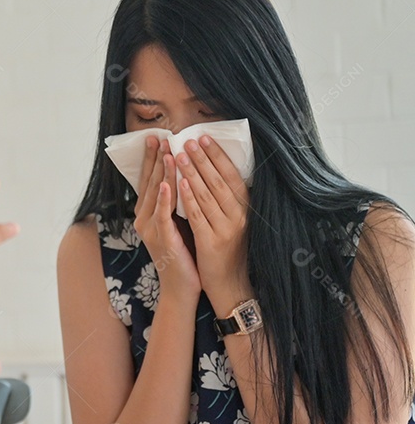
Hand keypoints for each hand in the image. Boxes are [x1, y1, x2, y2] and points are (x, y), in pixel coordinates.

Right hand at [133, 135, 200, 298]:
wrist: (182, 287)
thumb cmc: (184, 254)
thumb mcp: (179, 222)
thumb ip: (177, 202)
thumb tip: (184, 176)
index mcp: (148, 214)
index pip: (150, 180)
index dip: (153, 159)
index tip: (157, 138)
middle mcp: (144, 219)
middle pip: (149, 183)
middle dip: (155, 159)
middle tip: (160, 138)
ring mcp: (151, 229)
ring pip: (155, 195)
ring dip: (160, 173)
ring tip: (166, 153)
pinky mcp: (162, 239)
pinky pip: (161, 215)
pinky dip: (163, 199)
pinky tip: (165, 184)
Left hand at [174, 135, 251, 312]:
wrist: (230, 285)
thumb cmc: (229, 250)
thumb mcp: (234, 222)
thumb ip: (227, 201)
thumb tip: (216, 170)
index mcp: (246, 210)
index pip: (233, 176)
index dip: (219, 156)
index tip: (205, 137)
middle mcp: (240, 217)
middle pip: (220, 181)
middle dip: (203, 158)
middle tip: (188, 139)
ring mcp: (227, 230)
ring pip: (207, 195)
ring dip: (193, 172)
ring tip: (180, 153)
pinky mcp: (212, 243)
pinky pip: (198, 216)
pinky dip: (188, 198)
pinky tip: (178, 184)